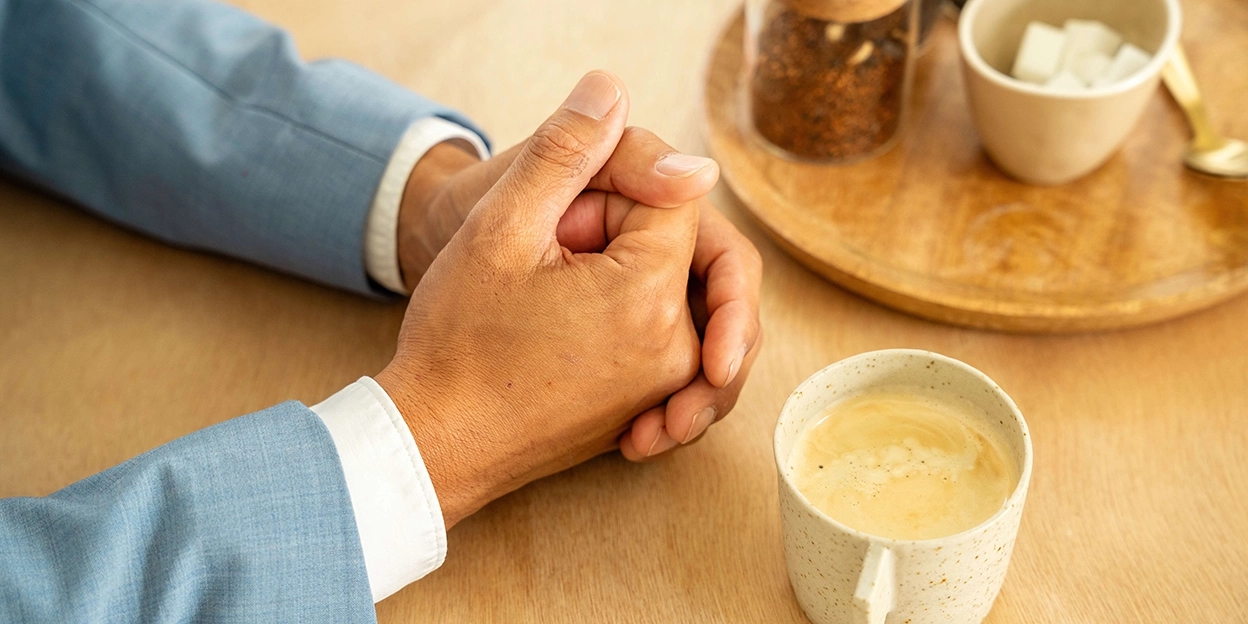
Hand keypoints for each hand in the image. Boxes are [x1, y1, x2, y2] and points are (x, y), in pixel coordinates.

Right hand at [376, 72, 702, 527]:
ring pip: (685, 290)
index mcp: (648, 295)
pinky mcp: (656, 407)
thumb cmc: (460, 340)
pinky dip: (643, 323)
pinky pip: (684, 346)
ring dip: (629, 278)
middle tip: (554, 266)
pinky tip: (587, 333)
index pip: (674, 196)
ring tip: (560, 302)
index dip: (610, 196)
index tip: (557, 230)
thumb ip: (565, 150)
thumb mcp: (501, 227)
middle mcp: (677, 347)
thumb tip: (613, 92)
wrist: (439, 439)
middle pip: (686, 243)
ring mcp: (669, 385)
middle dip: (621, 238)